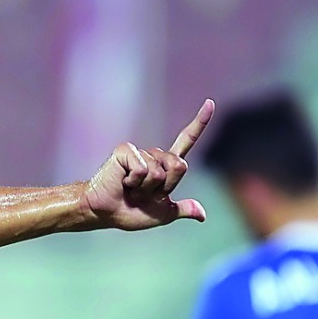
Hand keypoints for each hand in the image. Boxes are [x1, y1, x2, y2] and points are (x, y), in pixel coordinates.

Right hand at [82, 99, 213, 230]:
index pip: (186, 140)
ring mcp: (140, 151)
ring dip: (146, 189)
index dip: (199, 122)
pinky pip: (142, 170)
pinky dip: (134, 183)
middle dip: (166, 187)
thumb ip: (183, 209)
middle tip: (145, 194)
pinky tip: (123, 183)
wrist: (107, 214)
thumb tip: (202, 215)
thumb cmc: (131, 212)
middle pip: (180, 166)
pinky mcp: (126, 151)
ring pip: (159, 172)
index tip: (210, 102)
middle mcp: (155, 155)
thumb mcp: (163, 214)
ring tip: (132, 190)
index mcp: (166, 165)